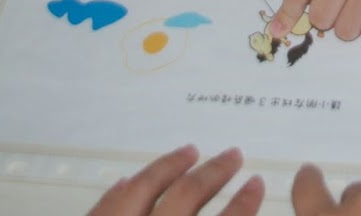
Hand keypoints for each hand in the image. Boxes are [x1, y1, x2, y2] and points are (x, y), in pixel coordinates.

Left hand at [89, 146, 263, 215]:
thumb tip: (233, 211)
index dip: (243, 204)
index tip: (257, 183)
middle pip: (185, 197)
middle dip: (212, 174)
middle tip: (232, 155)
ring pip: (142, 191)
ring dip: (168, 169)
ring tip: (190, 151)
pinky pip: (103, 207)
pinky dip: (120, 192)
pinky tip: (128, 181)